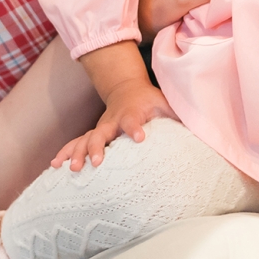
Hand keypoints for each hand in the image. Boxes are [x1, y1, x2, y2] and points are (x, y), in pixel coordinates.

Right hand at [52, 78, 176, 171]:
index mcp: (132, 113)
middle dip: (97, 147)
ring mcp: (100, 128)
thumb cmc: (150, 101)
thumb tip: (204, 128)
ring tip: (72, 169)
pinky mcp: (92, 134)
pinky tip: (55, 166)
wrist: (126, 89)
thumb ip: (178, 115)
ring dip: (78, 153)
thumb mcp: (166, 103)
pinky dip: (65, 153)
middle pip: (102, 133)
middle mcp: (112, 121)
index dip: (135, 128)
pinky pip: (75, 144)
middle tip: (96, 162)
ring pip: (85, 140)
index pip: (133, 121)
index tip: (140, 138)